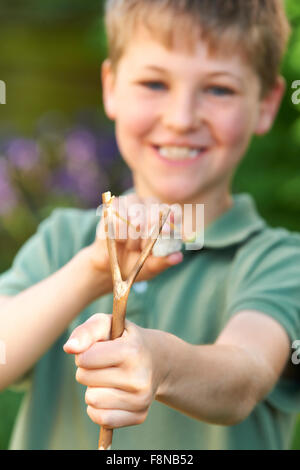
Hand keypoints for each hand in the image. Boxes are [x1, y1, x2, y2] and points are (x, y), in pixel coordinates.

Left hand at [63, 313, 168, 427]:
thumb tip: (69, 348)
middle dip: (87, 370)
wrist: (157, 359)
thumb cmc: (123, 338)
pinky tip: (111, 395)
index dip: (84, 353)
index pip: (84, 358)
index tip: (97, 349)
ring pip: (92, 400)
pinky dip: (99, 407)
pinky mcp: (140, 415)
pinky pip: (101, 418)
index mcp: (132, 351)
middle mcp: (139, 377)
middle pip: (84, 378)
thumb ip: (86, 331)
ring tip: (109, 378)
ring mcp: (141, 399)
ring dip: (93, 388)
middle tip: (105, 363)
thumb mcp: (106, 324)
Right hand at [83, 193, 182, 293]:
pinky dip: (118, 231)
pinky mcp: (115, 206)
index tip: (166, 232)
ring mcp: (133, 203)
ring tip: (130, 247)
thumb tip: (178, 257)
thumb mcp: (150, 267)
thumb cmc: (135, 264)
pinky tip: (118, 239)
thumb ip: (162, 261)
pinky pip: (117, 214)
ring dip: (132, 234)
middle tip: (142, 248)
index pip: (173, 212)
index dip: (171, 220)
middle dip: (148, 232)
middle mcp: (151, 206)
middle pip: (154, 210)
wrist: (110, 265)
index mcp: (165, 219)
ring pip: (135, 212)